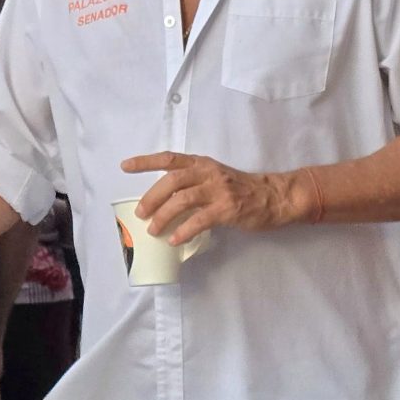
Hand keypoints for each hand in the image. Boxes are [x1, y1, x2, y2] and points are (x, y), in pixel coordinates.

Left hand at [121, 152, 297, 243]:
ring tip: (154, 230)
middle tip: (140, 213)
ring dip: (163, 216)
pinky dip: (183, 230)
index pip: (169, 158)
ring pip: (182, 200)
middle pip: (171, 181)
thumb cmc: (241, 189)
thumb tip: (164, 201)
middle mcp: (208, 173)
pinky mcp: (227, 209)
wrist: (274, 196)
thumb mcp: (215, 177)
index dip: (145, 162)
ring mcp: (218, 190)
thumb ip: (193, 182)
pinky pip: (199, 220)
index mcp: (202, 163)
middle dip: (151, 197)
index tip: (125, 166)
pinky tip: (175, 240)